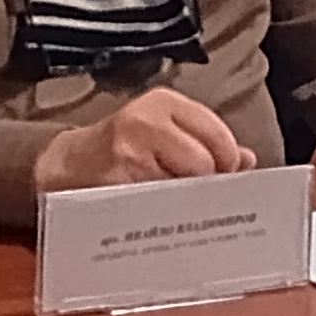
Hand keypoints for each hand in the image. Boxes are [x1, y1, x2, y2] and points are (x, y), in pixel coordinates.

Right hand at [32, 84, 254, 193]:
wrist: (67, 164)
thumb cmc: (121, 148)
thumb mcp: (161, 131)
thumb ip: (205, 141)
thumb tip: (247, 159)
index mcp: (163, 103)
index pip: (217, 134)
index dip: (227, 162)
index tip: (224, 177)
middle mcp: (146, 121)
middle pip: (205, 163)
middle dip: (208, 184)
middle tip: (196, 193)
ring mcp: (129, 152)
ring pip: (184, 187)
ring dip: (186, 200)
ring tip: (171, 199)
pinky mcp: (117, 182)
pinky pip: (160, 205)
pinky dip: (165, 212)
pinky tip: (155, 209)